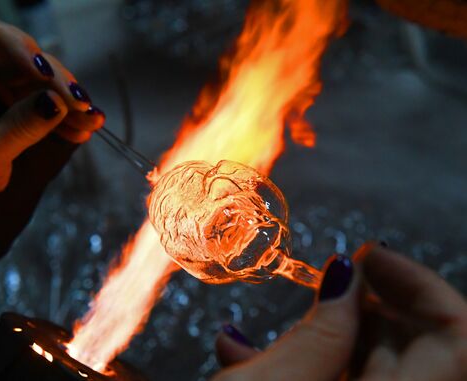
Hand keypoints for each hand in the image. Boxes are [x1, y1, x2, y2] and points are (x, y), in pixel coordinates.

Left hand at [0, 15, 104, 190]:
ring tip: (93, 121)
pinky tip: (85, 130)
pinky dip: (70, 117)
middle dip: (57, 81)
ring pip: (45, 84)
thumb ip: (15, 129)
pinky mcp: (25, 112)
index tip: (44, 74)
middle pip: (26, 60)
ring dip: (72, 101)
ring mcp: (5, 94)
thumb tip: (55, 102)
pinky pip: (52, 106)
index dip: (17, 46)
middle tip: (81, 104)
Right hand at [212, 244, 466, 380]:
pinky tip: (249, 354)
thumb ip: (320, 332)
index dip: (421, 285)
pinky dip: (309, 364)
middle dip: (373, 306)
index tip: (370, 255)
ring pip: (377, 369)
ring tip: (279, 320)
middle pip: (420, 353)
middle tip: (329, 280)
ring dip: (330, 334)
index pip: (458, 341)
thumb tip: (347, 276)